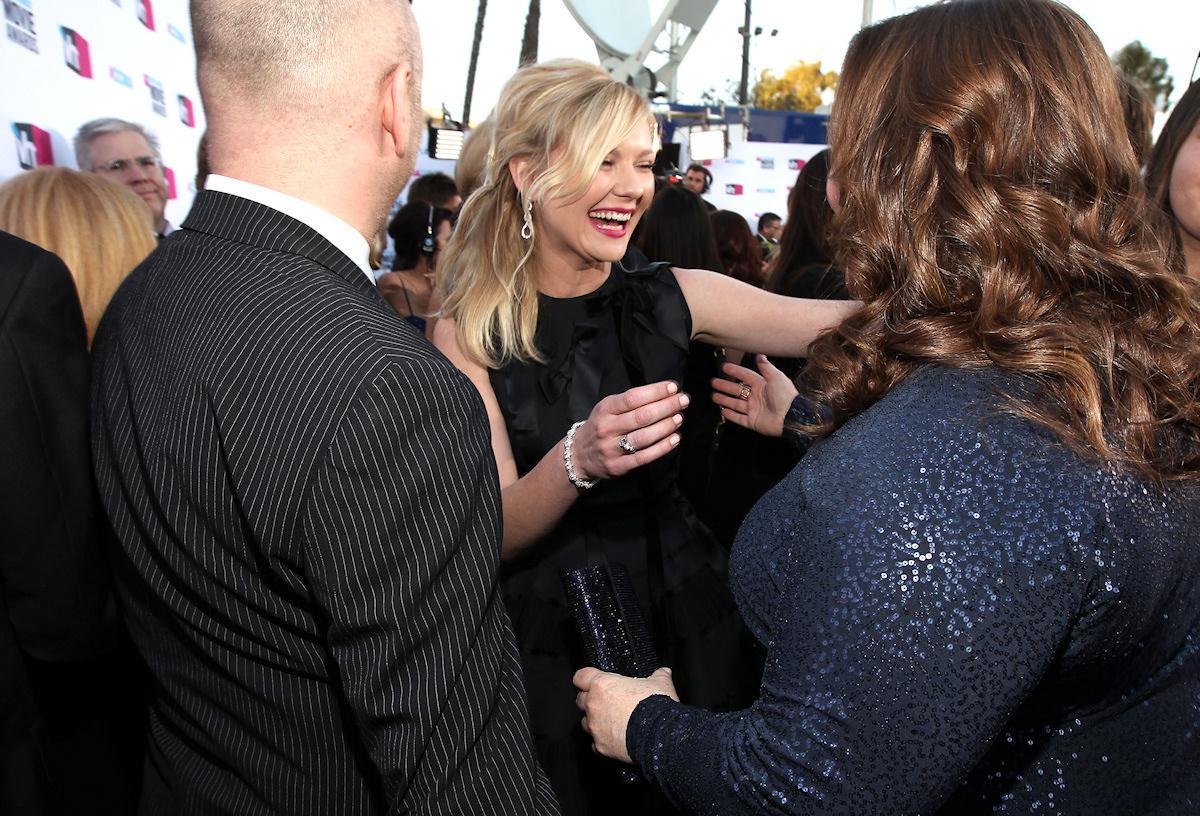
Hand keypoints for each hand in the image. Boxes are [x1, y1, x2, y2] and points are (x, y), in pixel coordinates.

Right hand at [570, 381, 687, 481]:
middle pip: (641, 416)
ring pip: (644, 437)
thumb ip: (629, 402)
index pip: (633, 398)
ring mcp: (612, 448)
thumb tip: (663, 394)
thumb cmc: (600, 426)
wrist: (578, 455)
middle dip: (666, 407)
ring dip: (666, 426)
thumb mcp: (607, 408)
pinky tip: (675, 439)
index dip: (655, 392)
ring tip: (679, 418)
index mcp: (605, 409)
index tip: (673, 387)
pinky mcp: (618, 466)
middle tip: (683, 401)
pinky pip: (644, 457)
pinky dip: (662, 448)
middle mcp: (607, 428)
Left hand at [573, 667, 678, 762]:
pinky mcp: (600, 747)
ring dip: (595, 722)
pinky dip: (603, 741)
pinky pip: (596, 744)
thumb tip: (664, 672)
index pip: (581, 677)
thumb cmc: (655, 706)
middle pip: (580, 699)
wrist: (659, 735)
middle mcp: (594, 705)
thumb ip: (659, 675)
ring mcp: (595, 727)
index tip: (593, 680)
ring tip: (612, 723)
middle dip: (590, 700)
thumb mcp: (661, 684)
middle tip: (607, 702)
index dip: (586, 678)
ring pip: (586, 723)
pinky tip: (616, 739)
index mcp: (603, 685)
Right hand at [711, 354, 797, 437]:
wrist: (791, 417)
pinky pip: (740, 418)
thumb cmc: (785, 395)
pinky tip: (723, 411)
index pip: (746, 376)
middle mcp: (757, 397)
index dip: (735, 371)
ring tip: (714, 396)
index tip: (724, 367)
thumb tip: (759, 355)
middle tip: (714, 382)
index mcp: (762, 385)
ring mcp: (754, 410)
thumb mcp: (776, 377)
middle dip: (725, 386)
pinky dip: (731, 415)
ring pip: (736, 404)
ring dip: (725, 400)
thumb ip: (766, 367)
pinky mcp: (753, 422)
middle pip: (738, 390)